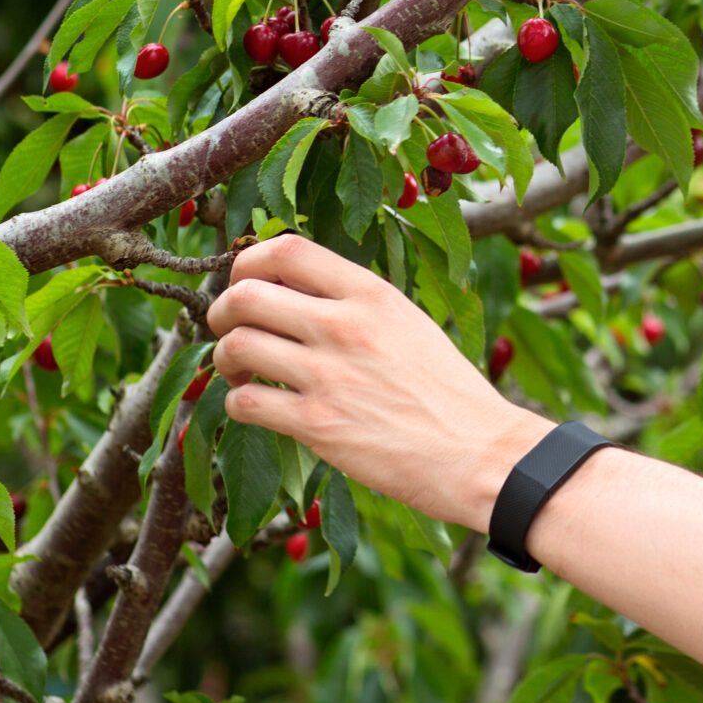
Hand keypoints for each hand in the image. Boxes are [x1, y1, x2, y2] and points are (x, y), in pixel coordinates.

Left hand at [208, 233, 545, 532]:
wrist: (480, 452)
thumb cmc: (449, 392)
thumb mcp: (410, 324)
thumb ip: (357, 304)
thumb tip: (296, 292)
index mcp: (372, 294)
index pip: (288, 250)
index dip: (249, 261)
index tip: (244, 280)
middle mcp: (345, 326)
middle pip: (247, 294)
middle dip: (222, 310)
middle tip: (228, 328)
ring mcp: (329, 376)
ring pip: (236, 345)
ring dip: (224, 357)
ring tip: (242, 370)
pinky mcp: (318, 426)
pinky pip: (245, 402)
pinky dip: (237, 402)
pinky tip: (257, 405)